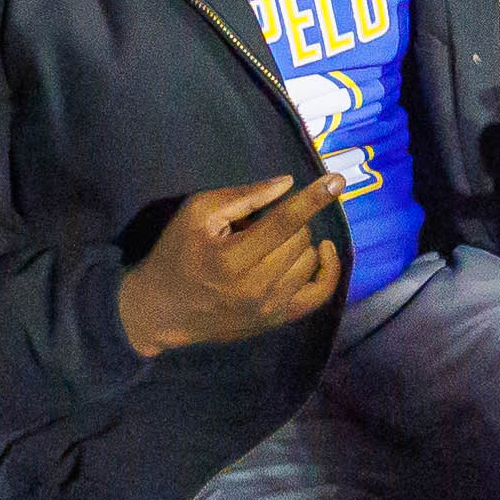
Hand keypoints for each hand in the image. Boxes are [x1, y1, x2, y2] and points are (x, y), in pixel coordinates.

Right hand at [115, 170, 348, 353]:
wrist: (161, 310)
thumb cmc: (177, 253)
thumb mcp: (198, 213)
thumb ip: (243, 197)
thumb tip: (288, 184)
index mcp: (231, 258)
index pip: (283, 223)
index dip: (312, 198)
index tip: (337, 179)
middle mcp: (256, 288)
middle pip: (299, 239)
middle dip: (289, 220)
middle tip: (261, 222)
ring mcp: (270, 308)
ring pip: (310, 260)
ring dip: (298, 242)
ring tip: (269, 242)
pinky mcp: (277, 320)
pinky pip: (320, 293)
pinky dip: (328, 270)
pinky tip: (322, 250)